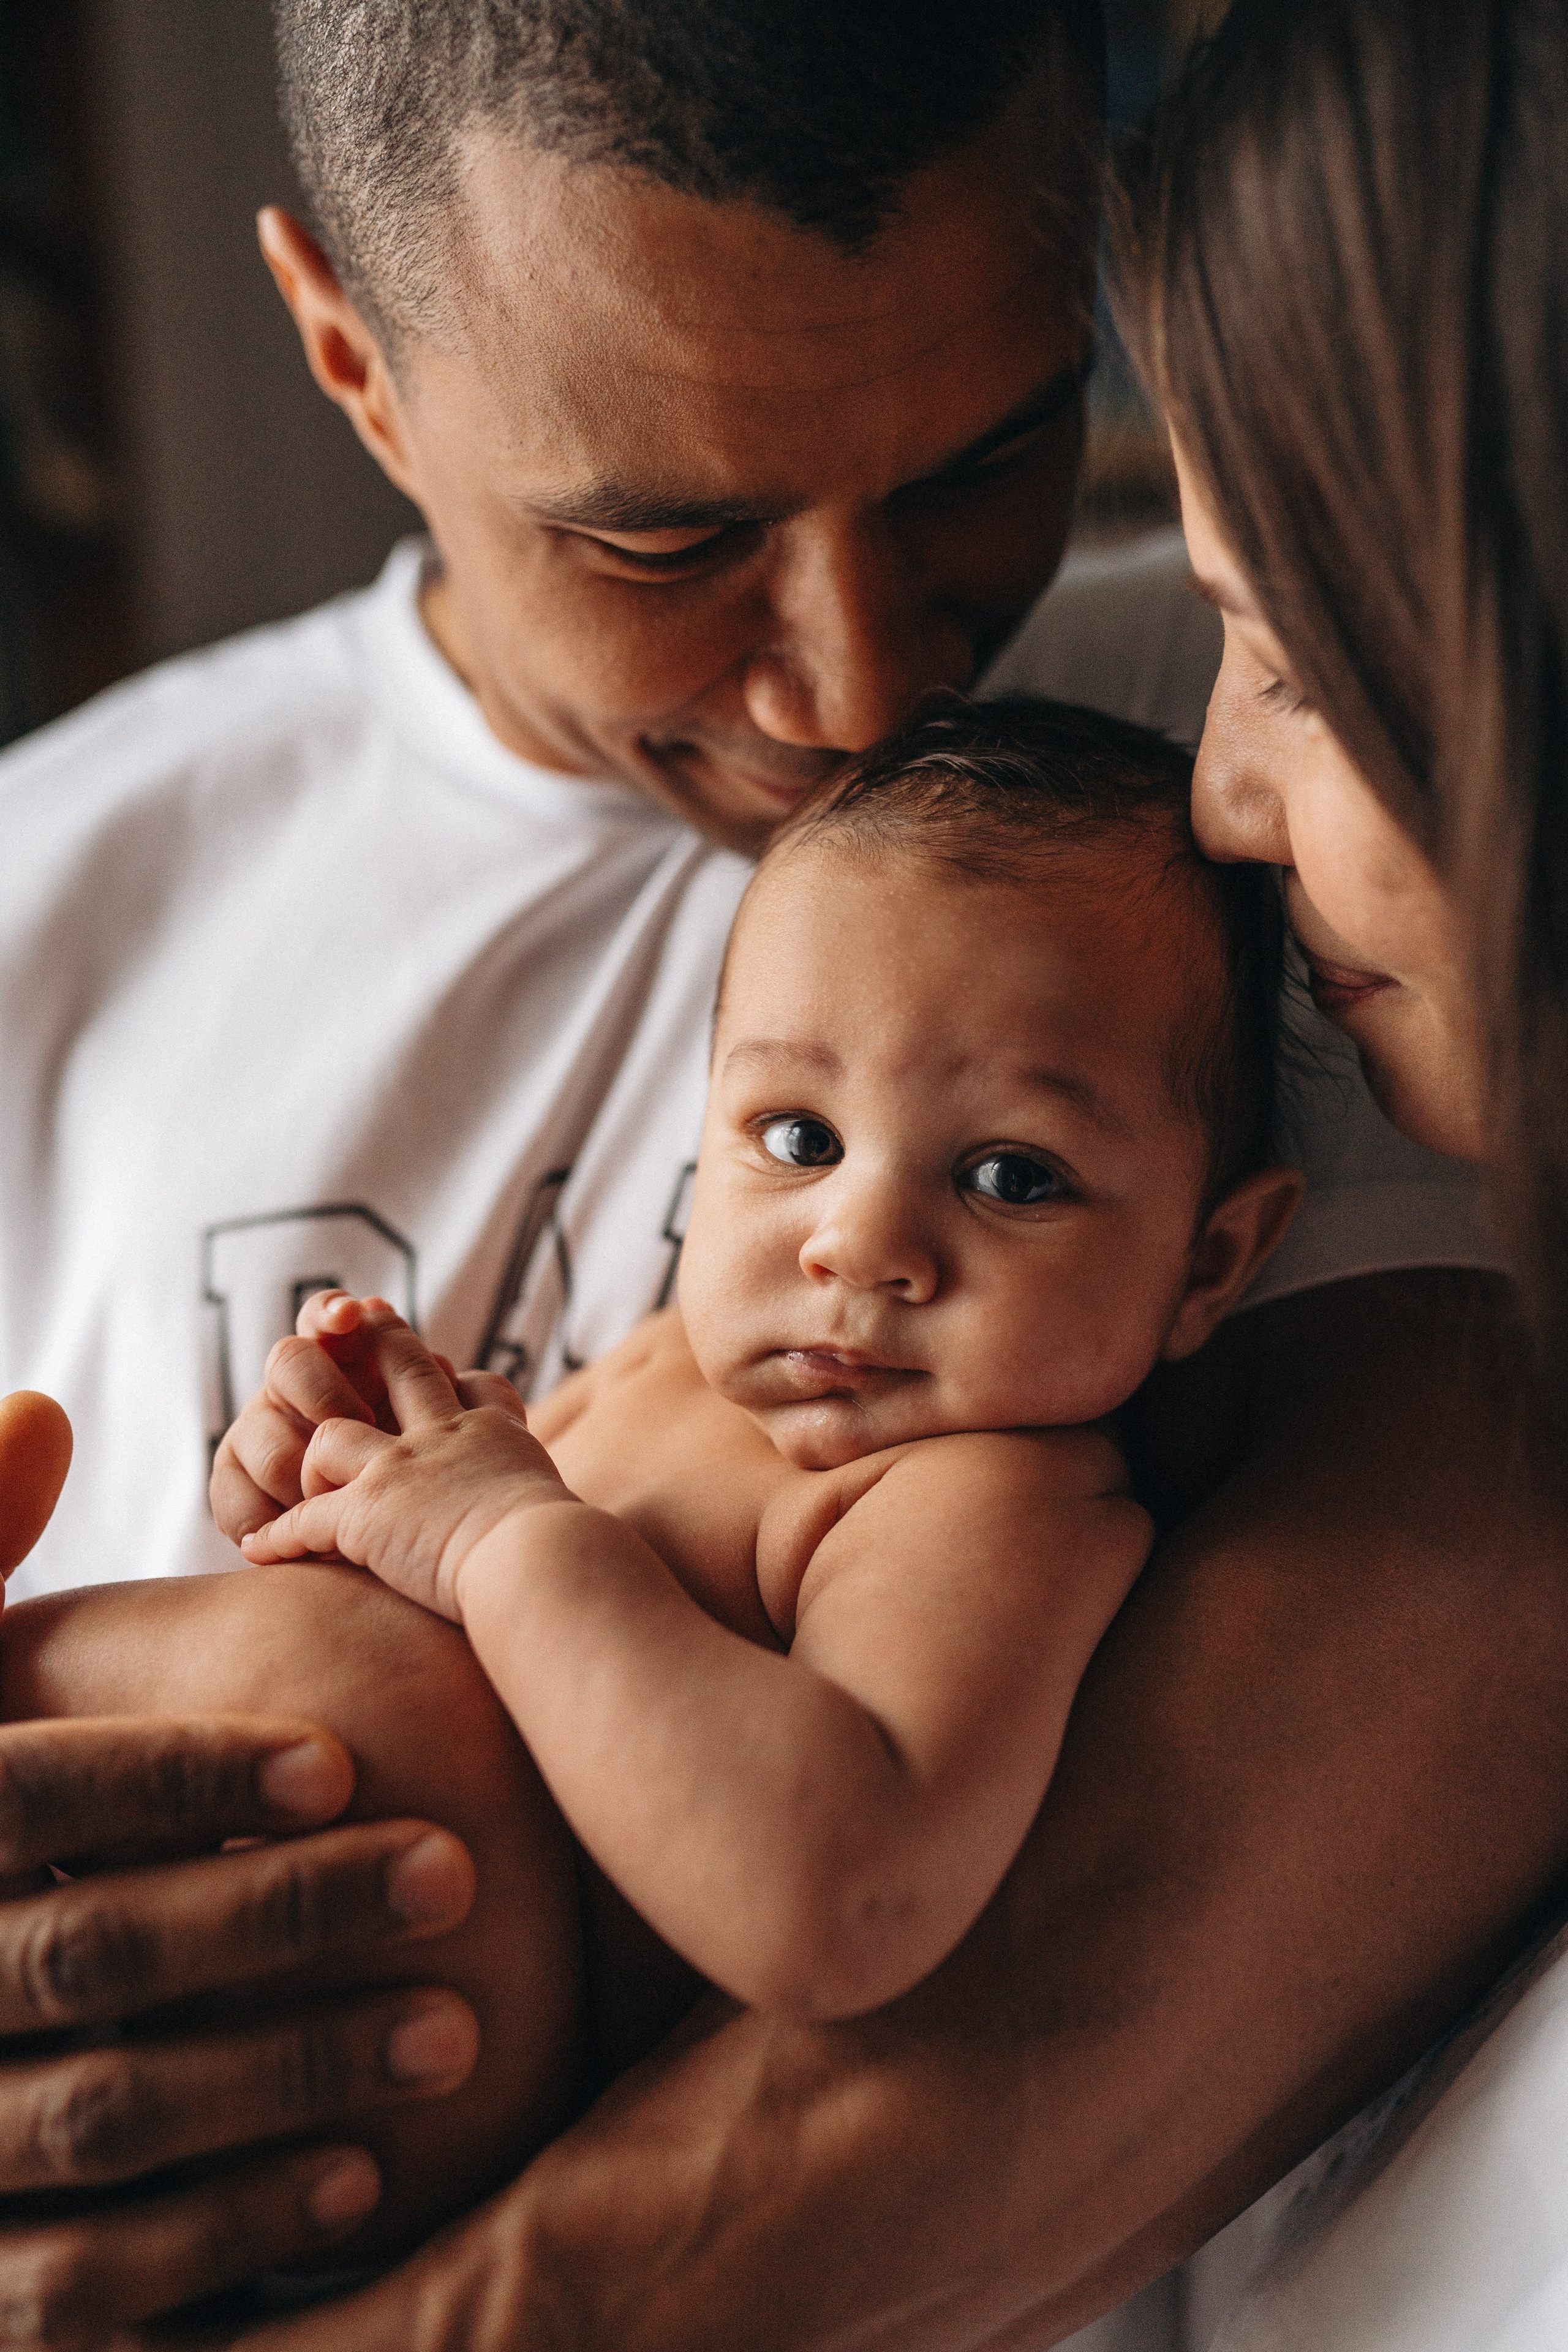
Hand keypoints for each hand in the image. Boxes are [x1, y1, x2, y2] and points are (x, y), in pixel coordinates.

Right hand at [0, 1715, 480, 2348]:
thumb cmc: (6, 1833)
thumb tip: (39, 1421)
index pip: (24, 1793)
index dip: (171, 1772)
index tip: (341, 1754)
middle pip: (84, 1948)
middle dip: (276, 1913)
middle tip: (456, 1874)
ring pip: (101, 2110)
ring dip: (289, 2068)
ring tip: (453, 2030)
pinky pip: (82, 2274)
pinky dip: (224, 2225)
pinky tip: (361, 2178)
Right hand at [211, 1294, 462, 1549]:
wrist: (390, 1548)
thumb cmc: (416, 1478)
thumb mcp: (426, 1430)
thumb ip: (422, 1391)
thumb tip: (430, 1357)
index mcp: (338, 1362)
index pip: (323, 1316)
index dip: (332, 1311)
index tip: (353, 1316)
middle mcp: (290, 1389)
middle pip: (287, 1361)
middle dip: (324, 1391)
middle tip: (363, 1425)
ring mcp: (256, 1433)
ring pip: (260, 1434)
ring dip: (299, 1471)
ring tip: (337, 1502)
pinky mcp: (232, 1486)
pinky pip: (232, 1497)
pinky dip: (263, 1521)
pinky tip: (285, 1538)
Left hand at [240, 1311, 572, 1622]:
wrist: (541, 1562)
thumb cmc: (567, 1553)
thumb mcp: (563, 1511)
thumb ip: (553, 1511)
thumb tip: (588, 1547)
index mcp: (494, 1435)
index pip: (474, 1386)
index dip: (451, 1371)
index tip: (439, 1360)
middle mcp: (444, 1437)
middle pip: (402, 1371)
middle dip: (377, 1346)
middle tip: (353, 1321)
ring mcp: (401, 1469)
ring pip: (332, 1438)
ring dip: (314, 1466)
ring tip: (299, 1485)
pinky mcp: (367, 1513)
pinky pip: (307, 1519)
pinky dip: (280, 1536)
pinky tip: (260, 1549)